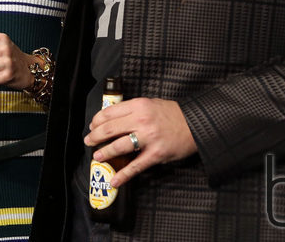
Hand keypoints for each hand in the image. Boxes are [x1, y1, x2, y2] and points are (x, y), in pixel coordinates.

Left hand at [83, 98, 197, 187]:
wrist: (196, 124)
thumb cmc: (173, 113)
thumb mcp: (150, 103)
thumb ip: (132, 110)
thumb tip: (112, 119)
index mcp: (138, 106)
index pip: (109, 113)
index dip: (97, 121)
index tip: (92, 126)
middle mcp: (141, 120)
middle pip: (110, 129)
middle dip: (95, 137)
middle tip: (89, 141)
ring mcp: (148, 138)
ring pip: (119, 146)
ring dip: (104, 153)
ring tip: (97, 156)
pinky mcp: (156, 154)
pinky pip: (136, 166)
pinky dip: (123, 175)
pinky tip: (114, 181)